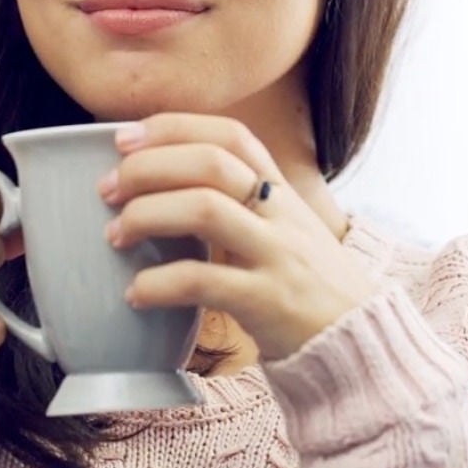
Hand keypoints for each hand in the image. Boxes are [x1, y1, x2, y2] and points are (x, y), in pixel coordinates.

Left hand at [99, 113, 378, 360]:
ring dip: (148, 215)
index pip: (231, 136)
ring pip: (206, 210)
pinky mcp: (267, 302)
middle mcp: (281, 214)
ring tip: (115, 235)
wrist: (360, 340)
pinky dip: (160, 283)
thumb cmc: (308, 284)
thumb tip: (164, 187)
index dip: (175, 127)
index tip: (126, 138)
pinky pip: (204, 281)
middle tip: (107, 189)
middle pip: (212, 164)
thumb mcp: (284, 230)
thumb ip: (241, 205)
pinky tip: (136, 293)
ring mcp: (277, 255)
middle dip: (149, 168)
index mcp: (281, 192)